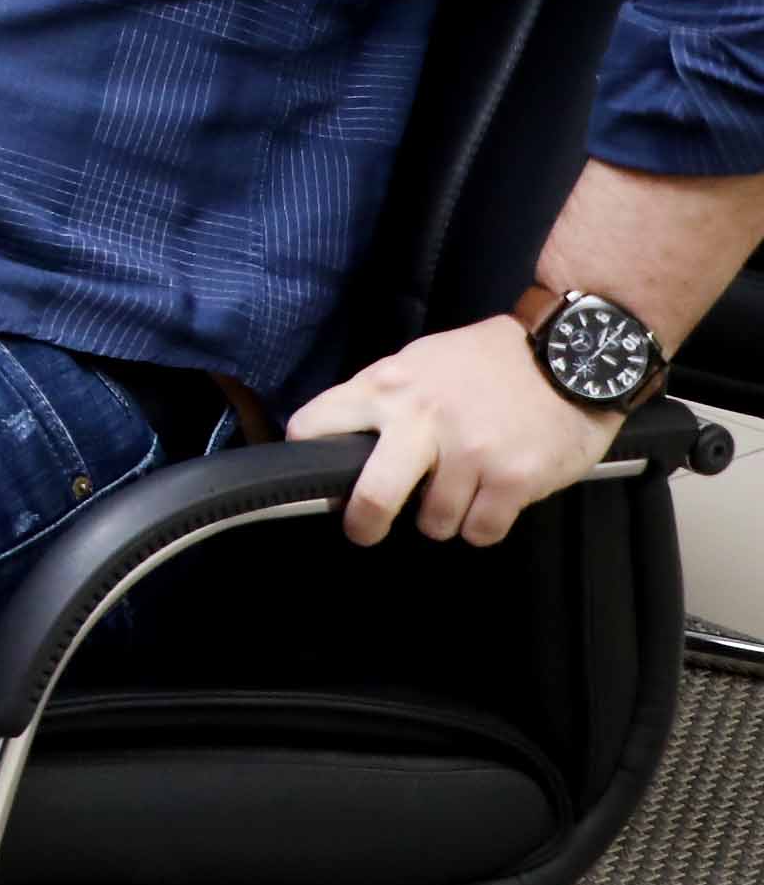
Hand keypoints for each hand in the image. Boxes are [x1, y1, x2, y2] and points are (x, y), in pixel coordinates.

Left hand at [287, 316, 621, 548]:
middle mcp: (421, 419)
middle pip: (371, 496)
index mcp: (387, 385)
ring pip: (434, 522)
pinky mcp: (513, 480)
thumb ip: (383, 398)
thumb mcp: (421, 361)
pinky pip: (480, 531)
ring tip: (463, 491)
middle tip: (365, 530)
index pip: (314, 425)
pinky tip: (494, 500)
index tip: (321, 473)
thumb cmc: (489, 362)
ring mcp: (469, 453)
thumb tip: (343, 439)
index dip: (310, 454)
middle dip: (363, 523)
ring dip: (445, 518)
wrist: (574, 354)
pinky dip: (484, 525)